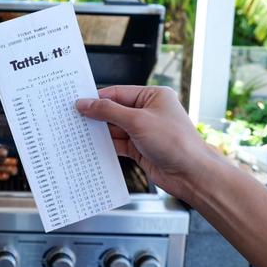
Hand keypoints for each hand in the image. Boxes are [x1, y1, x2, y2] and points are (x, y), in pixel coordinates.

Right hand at [76, 86, 216, 200]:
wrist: (192, 174)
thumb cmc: (175, 142)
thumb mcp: (137, 121)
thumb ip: (108, 111)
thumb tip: (85, 104)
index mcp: (153, 96)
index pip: (119, 93)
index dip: (97, 98)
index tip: (78, 103)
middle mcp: (149, 112)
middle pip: (115, 110)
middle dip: (97, 116)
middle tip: (75, 118)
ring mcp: (144, 131)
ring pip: (115, 128)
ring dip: (100, 132)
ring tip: (79, 133)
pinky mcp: (140, 149)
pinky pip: (118, 144)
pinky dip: (106, 146)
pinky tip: (92, 147)